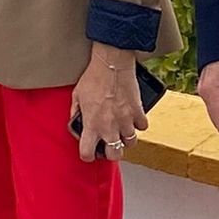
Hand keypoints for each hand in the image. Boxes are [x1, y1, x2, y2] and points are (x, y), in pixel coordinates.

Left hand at [72, 46, 147, 162]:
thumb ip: (76, 112)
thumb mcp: (77, 96)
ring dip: (126, 138)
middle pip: (115, 154)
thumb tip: (76, 120)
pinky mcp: (138, 111)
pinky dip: (138, 124)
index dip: (87, 154)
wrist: (112, 64)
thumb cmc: (93, 77)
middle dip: (112, 152)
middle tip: (109, 143)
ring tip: (122, 129)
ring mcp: (126, 120)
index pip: (87, 154)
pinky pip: (142, 126)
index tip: (89, 149)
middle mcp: (109, 127)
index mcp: (92, 125)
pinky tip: (133, 117)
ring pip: (131, 142)